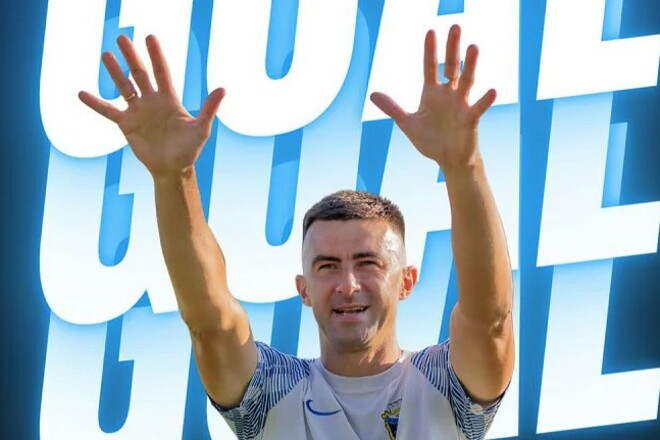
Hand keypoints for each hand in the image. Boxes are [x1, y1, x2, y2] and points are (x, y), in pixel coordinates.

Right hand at [79, 35, 223, 178]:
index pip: (162, 72)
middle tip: (122, 38)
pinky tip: (81, 93)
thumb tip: (222, 89)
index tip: (149, 37)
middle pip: (140, 74)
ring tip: (106, 55)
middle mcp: (152, 101)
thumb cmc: (190, 149)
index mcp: (169, 99)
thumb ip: (209, 108)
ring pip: (123, 87)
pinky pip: (108, 111)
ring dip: (114, 72)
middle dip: (131, 56)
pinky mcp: (127, 125)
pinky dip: (95, 103)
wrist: (173, 168)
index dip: (156, 55)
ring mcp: (138, 111)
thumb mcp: (201, 128)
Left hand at [370, 25, 495, 172]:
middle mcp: (448, 94)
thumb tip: (372, 94)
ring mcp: (461, 105)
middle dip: (452, 48)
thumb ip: (392, 108)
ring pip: (466, 81)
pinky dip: (485, 100)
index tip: (430, 32)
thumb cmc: (430, 140)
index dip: (430, 50)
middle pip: (451, 66)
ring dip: (470, 65)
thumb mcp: (408, 124)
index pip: (430, 67)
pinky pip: (478, 108)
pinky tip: (492, 91)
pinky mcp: (471, 119)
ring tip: (473, 47)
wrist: (448, 160)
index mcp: (432, 93)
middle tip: (455, 26)